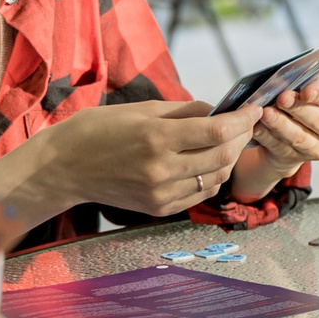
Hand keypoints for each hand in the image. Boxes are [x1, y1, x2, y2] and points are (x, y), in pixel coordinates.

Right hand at [0, 98, 256, 221]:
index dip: (242, 119)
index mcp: (156, 137)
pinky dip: (210, 179)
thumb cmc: (98, 130)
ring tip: (227, 143)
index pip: (217, 130)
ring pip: (215, 178)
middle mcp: (161, 168)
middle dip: (241, 138)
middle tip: (245, 125)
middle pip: (222, 156)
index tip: (254, 109)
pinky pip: (198, 195)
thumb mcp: (140, 110)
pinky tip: (208, 164)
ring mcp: (159, 193)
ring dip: (228, 160)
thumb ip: (183, 111)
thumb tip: (217, 110)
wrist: (64, 167)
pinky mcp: (157, 208)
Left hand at [233, 78, 318, 198]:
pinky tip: (258, 127)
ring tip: (266, 113)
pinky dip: (268, 137)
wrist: (297, 125)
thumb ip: (314, 71)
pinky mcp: (300, 159)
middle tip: (281, 98)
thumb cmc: (308, 96)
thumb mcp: (315, 80)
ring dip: (281, 124)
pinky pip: (282, 148)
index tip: (306, 90)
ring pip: (300, 137)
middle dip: (298, 108)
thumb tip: (307, 63)